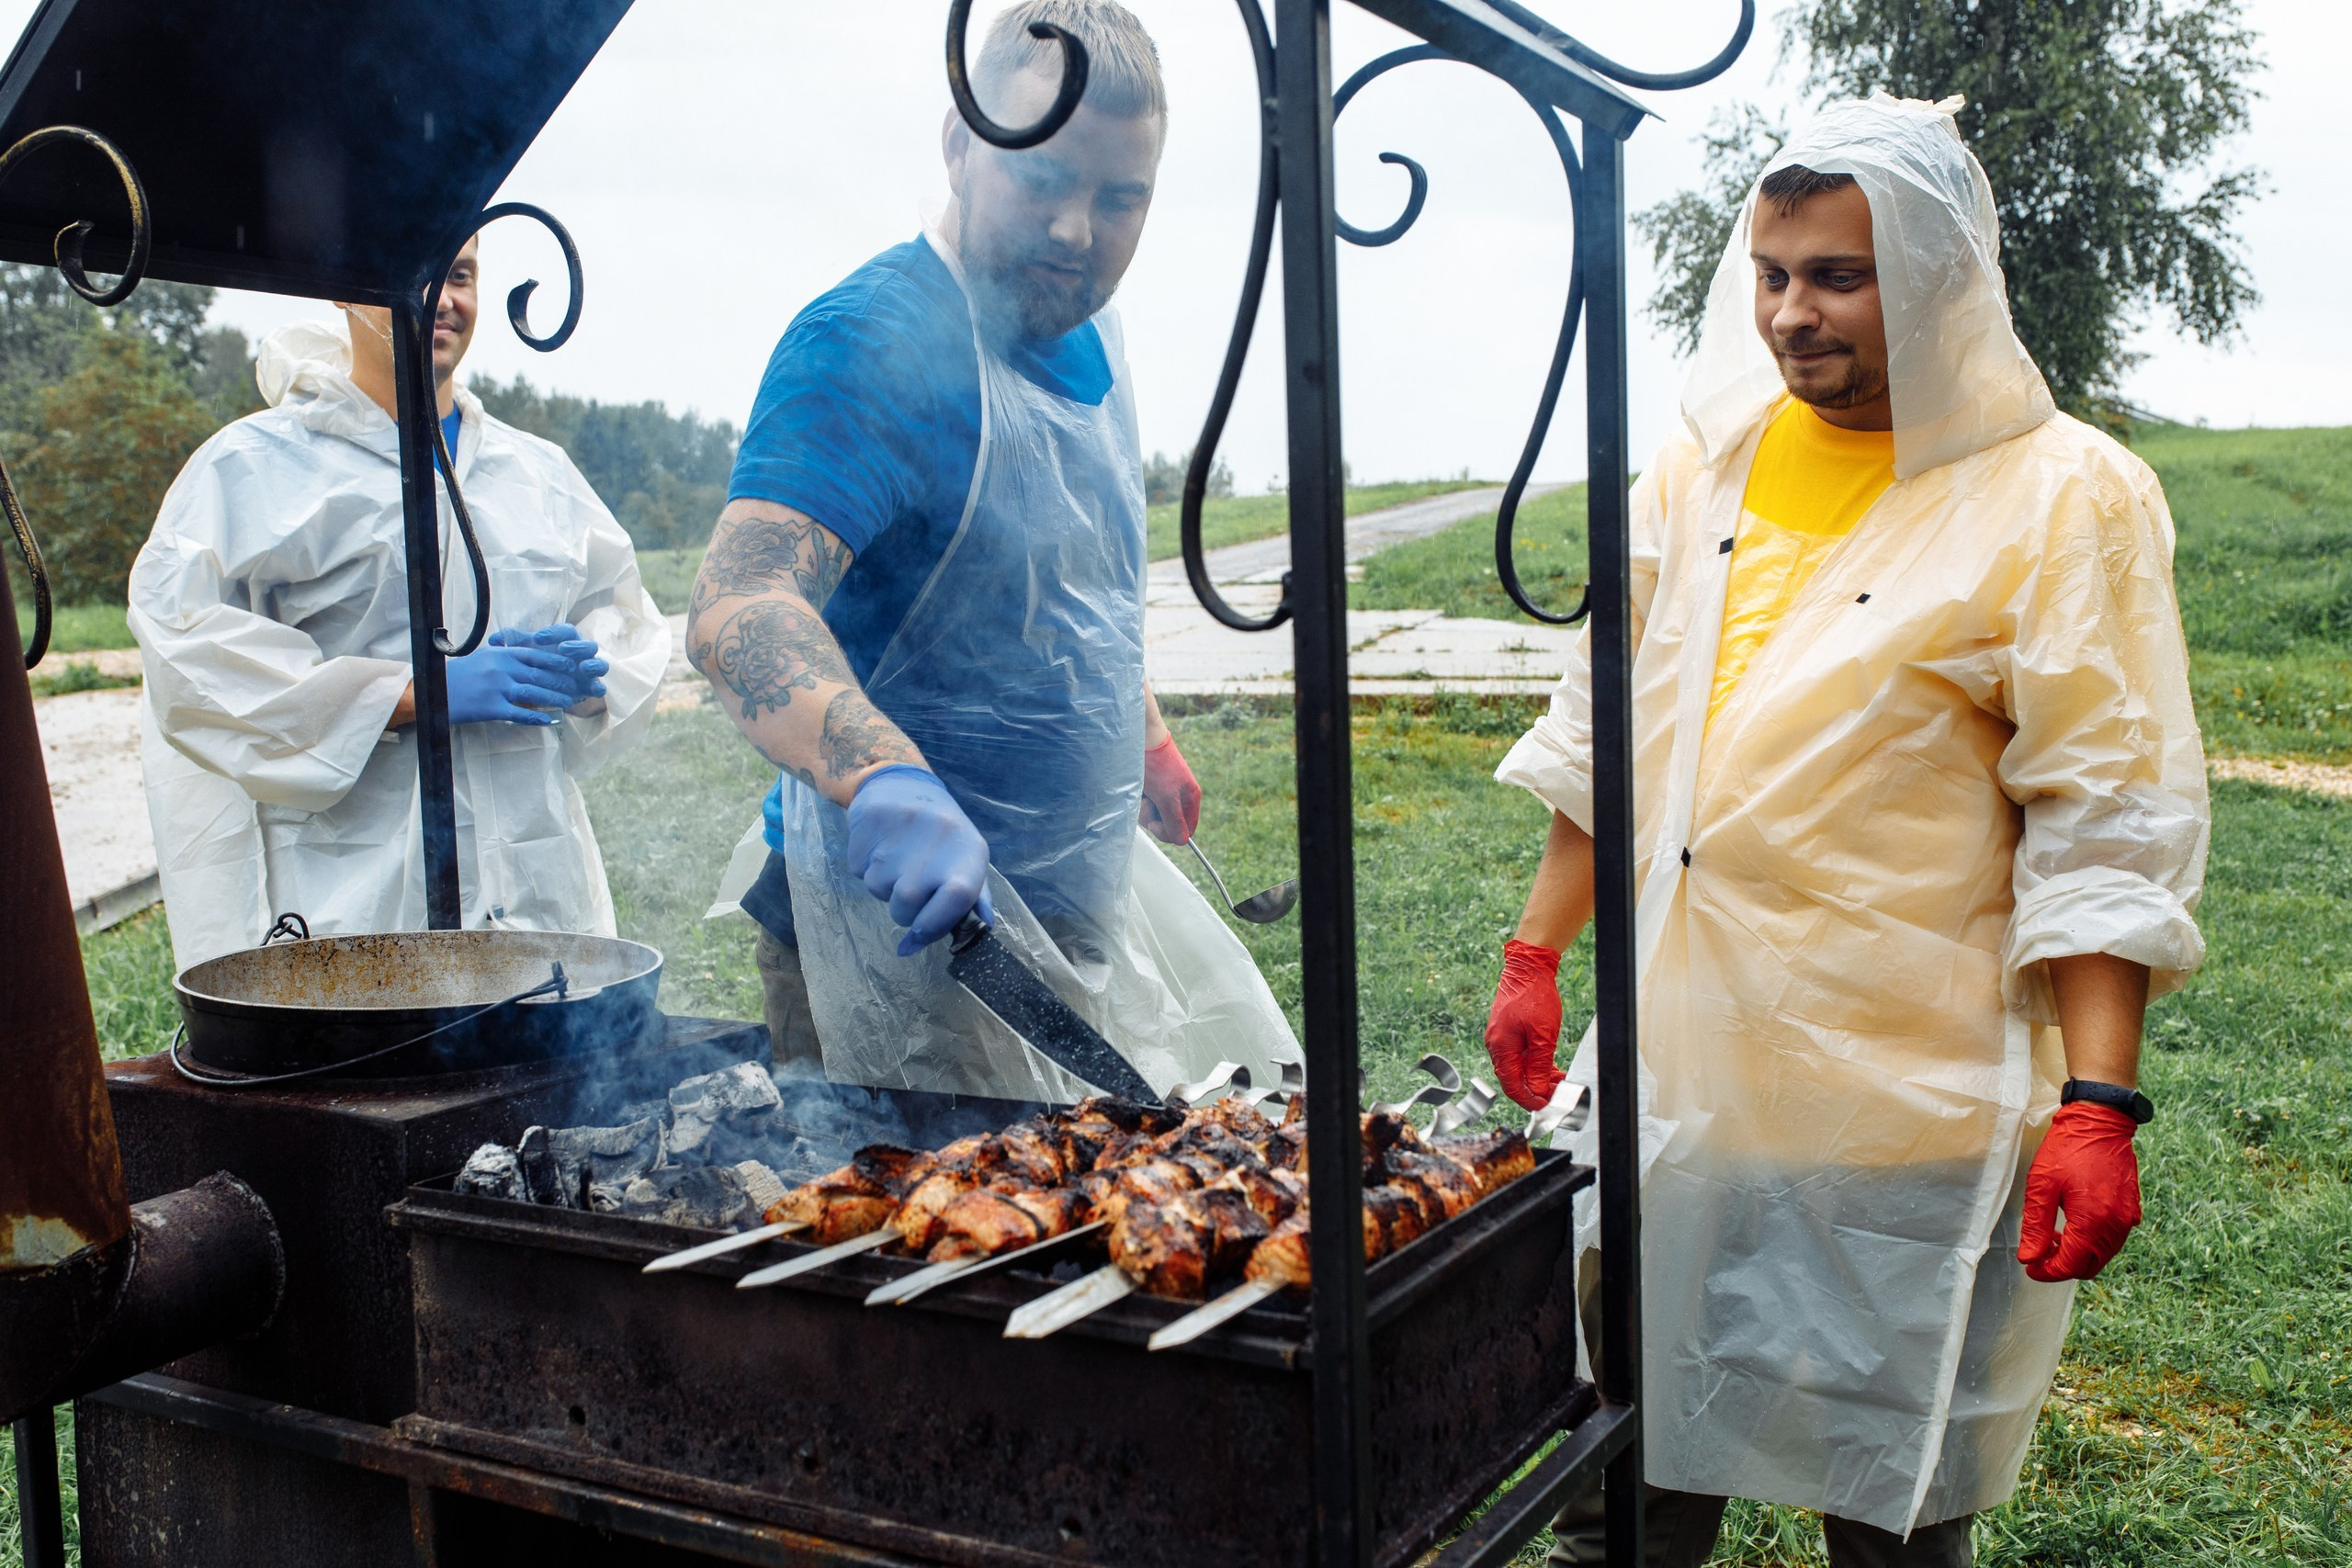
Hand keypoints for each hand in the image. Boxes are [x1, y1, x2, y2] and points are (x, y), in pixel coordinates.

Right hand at [444, 640, 580, 725]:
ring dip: (554, 699)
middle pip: (539, 675)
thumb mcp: (484, 657)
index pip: (535, 655)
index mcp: (501, 655)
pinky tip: (548, 720)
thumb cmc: (460, 674)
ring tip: (568, 703)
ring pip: (534, 693)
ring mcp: (497, 688)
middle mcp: (502, 669)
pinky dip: (536, 717)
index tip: (571, 665)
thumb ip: (505, 655)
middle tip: (575, 687)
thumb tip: (528, 656)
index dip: (555, 661)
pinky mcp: (492, 707)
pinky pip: (520, 713)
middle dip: (560, 682)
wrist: (434, 689)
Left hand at [491, 624, 605, 704]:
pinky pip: (601, 688)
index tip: (538, 637)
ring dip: (593, 665)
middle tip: (563, 649)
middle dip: (578, 646)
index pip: (566, 631)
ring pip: (600, 664)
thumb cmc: (541, 664)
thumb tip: (493, 639)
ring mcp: (590, 672)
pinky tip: (592, 689)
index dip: (554, 633)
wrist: (553, 687)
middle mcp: (582, 654)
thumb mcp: (527, 653)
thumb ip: (513, 644)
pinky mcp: (592, 688)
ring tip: (582, 667)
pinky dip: (598, 687)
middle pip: (588, 645)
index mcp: (567, 641)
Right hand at [845, 765, 994, 955]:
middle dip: (903, 911)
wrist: (901, 785)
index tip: (919, 935)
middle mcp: (937, 840)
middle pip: (907, 904)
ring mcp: (900, 832)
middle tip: (910, 889)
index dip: (935, 925)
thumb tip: (983, 927)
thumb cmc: (941, 834)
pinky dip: (866, 869)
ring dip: (885, 888)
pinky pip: (860, 871)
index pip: (958, 897)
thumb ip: (975, 895)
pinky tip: (879, 847)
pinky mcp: (867, 826)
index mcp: (969, 851)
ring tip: (896, 860)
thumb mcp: (966, 858)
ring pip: (879, 890)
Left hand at [1139, 734, 1200, 843]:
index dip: (1169, 832)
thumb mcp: (1167, 797)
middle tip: (1147, 802)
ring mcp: (1164, 791)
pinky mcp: (1151, 786)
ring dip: (1142, 807)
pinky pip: (1144, 803)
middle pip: (1167, 824)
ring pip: (1153, 815)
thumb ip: (1174, 822)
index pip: (1186, 830)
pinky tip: (1136, 787)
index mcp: (1190, 798)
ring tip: (1141, 791)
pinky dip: (1137, 799)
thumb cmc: (1157, 764)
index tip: (1156, 823)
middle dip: (1152, 818)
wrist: (1140, 737)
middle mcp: (1179, 796)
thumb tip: (1181, 841)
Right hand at [1485, 939, 1565, 1110]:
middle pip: (1514, 1079)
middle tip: (1558, 1095)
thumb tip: (1536, 1090)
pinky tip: (1551, 1069)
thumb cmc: (1534, 996)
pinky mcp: (1509, 1033)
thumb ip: (1539, 1065)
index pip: (1512, 1086)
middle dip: (1536, 1090)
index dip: (1530, 1100)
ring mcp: (1502, 1039)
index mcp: (1501, 1048)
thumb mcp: (1543, 1035)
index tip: (1547, 1106)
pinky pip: (1520, 1056)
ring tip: (1559, 1082)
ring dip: (1538, 1078)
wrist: (1528, 968)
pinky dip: (1535, 1065)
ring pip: (1519, 1069)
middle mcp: (1497, 1045)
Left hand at [2018, 1101, 2142, 1281]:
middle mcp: (2115, 1226)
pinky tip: (2073, 1226)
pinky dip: (2092, 1243)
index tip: (2031, 1267)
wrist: (2099, 1122)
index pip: (2070, 1265)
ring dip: (2078, 1255)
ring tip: (2053, 1237)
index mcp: (2092, 1221)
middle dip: (2062, 1266)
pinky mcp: (2131, 1210)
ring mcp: (2127, 1219)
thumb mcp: (2042, 1186)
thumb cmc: (2067, 1149)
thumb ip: (2035, 1225)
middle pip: (2089, 1266)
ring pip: (2102, 1255)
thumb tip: (2029, 1258)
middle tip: (2039, 1253)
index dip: (2048, 1272)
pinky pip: (2112, 1240)